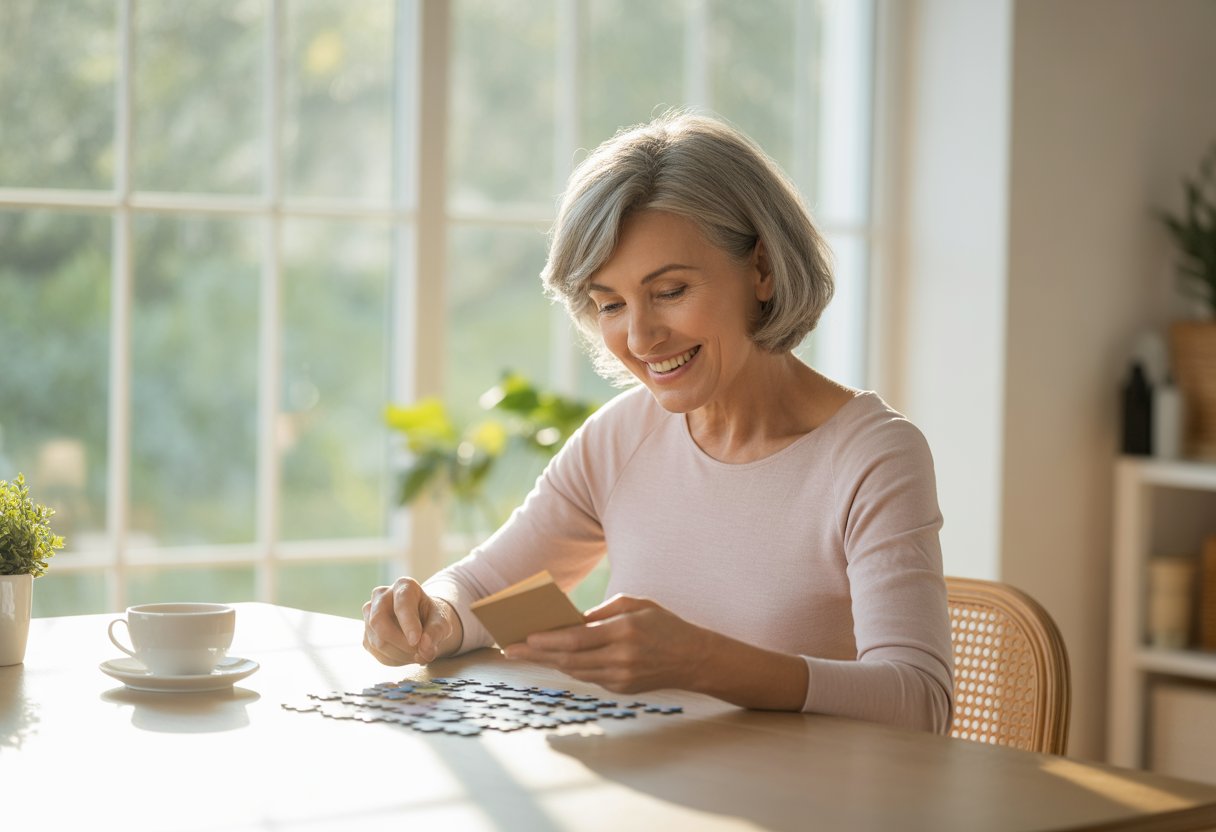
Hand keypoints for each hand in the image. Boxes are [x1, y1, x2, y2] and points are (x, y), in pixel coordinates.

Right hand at [362, 577, 461, 665]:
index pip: (401, 603)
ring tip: (418, 655)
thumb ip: (437, 632)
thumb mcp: (442, 621)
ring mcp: (370, 614)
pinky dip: (393, 659)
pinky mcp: (366, 632)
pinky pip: (375, 651)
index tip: (416, 641)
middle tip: (420, 654)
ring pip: (376, 640)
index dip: (408, 623)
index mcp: (403, 586)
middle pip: (379, 621)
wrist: (422, 622)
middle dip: (400, 643)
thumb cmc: (432, 618)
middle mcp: (381, 595)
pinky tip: (407, 656)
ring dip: (400, 655)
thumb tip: (425, 648)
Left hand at [503, 594, 712, 693]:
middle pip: (569, 658)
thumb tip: (572, 620)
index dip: (548, 639)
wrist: (693, 658)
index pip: (577, 639)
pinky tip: (552, 659)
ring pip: (575, 671)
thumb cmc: (663, 624)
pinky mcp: (621, 689)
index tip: (526, 636)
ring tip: (525, 654)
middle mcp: (621, 658)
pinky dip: (568, 667)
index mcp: (624, 632)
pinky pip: (588, 677)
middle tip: (511, 649)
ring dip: (547, 662)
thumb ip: (603, 611)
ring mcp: (621, 678)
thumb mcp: (637, 605)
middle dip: (537, 654)